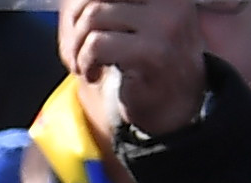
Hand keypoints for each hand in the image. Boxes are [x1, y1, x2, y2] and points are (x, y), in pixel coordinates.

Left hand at [62, 0, 205, 144]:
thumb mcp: (138, 21)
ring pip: (94, 17)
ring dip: (78, 46)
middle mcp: (170, 1)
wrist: (177, 104)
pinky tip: (93, 74)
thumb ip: (116, 6)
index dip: (83, 2)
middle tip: (75, 46)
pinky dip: (85, 61)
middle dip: (76, 20)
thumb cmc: (149, 59)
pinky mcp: (151, 53)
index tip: (78, 21)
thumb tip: (74, 0)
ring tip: (85, 63)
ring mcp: (164, 25)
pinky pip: (97, 45)